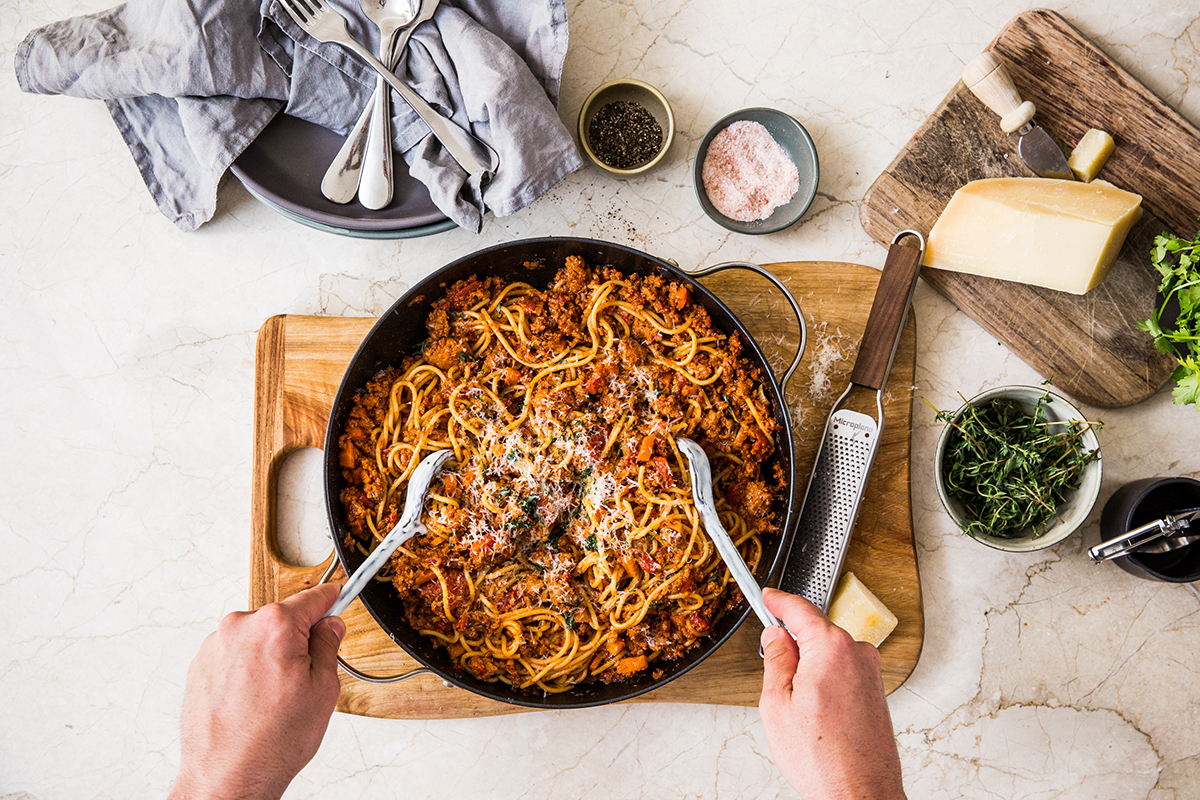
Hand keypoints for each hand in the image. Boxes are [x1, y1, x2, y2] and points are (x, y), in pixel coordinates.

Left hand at [169, 584, 346, 799]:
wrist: (227, 778)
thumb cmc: (272, 742)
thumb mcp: (322, 690)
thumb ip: (327, 646)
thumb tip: (328, 626)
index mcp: (275, 626)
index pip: (313, 598)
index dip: (331, 600)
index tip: (338, 596)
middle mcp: (239, 627)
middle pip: (282, 620)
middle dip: (296, 640)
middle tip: (303, 678)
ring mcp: (215, 646)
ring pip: (257, 638)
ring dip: (269, 656)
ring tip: (272, 699)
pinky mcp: (200, 665)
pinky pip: (235, 656)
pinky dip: (247, 671)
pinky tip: (253, 702)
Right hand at [758, 588, 905, 799]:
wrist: (860, 794)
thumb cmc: (823, 758)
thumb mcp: (777, 703)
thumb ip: (775, 660)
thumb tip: (776, 637)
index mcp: (831, 648)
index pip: (800, 609)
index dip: (778, 601)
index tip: (768, 596)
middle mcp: (858, 654)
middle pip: (816, 632)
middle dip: (793, 645)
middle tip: (774, 674)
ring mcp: (871, 674)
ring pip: (829, 655)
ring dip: (810, 669)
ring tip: (799, 710)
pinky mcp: (877, 692)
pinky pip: (843, 673)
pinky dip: (826, 683)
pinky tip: (817, 716)